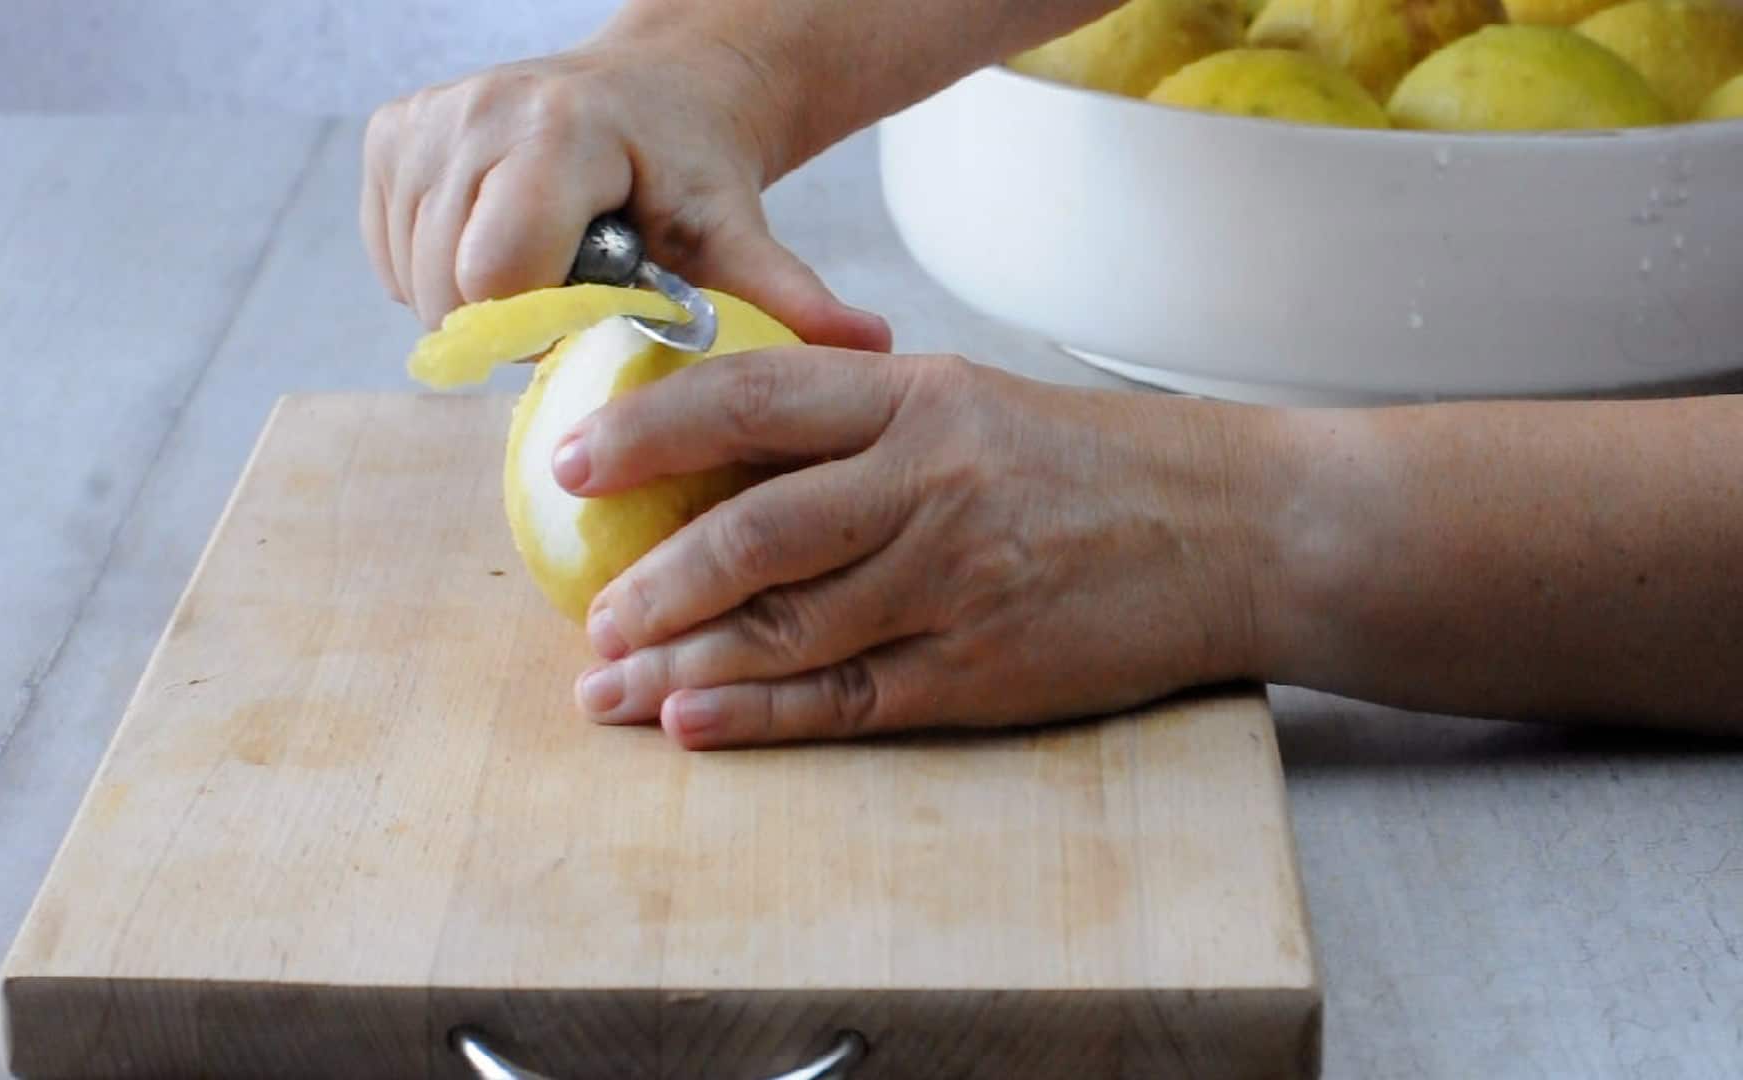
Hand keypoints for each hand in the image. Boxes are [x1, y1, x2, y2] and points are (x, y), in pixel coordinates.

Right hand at [359, 34, 890, 347]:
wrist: (656, 94)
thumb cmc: (691, 176)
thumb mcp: (737, 236)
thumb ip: (785, 300)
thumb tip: (872, 351)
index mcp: (556, 132)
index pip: (498, 277)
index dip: (539, 322)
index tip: (589, 312)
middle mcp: (476, 112)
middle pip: (449, 290)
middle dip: (509, 321)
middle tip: (573, 294)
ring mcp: (424, 120)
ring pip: (412, 280)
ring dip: (476, 301)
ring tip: (546, 263)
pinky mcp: (389, 132)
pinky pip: (388, 250)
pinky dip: (436, 271)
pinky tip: (502, 240)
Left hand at [551, 349, 1276, 748]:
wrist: (1230, 529)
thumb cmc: (1088, 462)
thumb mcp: (968, 402)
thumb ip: (852, 425)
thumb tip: (713, 456)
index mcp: (916, 399)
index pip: (750, 400)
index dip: (647, 431)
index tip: (571, 461)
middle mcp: (928, 485)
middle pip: (753, 531)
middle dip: (650, 579)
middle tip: (586, 613)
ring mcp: (952, 584)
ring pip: (785, 628)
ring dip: (680, 664)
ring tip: (604, 685)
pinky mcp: (978, 671)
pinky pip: (846, 700)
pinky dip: (760, 717)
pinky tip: (692, 724)